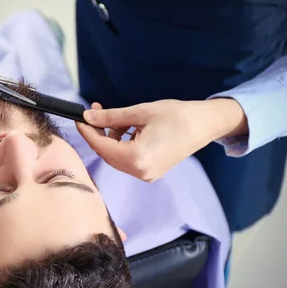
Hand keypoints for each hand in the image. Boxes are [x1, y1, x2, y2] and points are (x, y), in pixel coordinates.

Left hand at [76, 99, 247, 181]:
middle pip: (107, 154)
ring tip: (116, 118)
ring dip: (111, 139)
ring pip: (116, 158)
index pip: (101, 147)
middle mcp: (140, 172)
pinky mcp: (152, 172)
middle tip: (96, 112)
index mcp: (137, 158)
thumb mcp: (141, 112)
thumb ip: (111, 117)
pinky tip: (127, 129)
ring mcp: (147, 175)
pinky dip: (122, 145)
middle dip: (98, 134)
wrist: (206, 124)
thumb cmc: (178, 115)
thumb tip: (88, 117)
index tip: (80, 118)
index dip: (87, 132)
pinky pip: (128, 160)